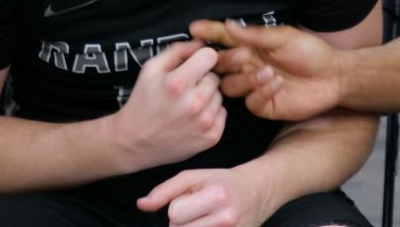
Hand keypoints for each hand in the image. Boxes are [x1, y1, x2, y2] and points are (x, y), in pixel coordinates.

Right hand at [113, 40, 226, 171]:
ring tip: (187, 105)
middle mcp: (194, 103)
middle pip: (215, 77)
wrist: (134, 143)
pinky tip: (193, 118)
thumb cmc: (143, 102)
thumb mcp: (151, 69)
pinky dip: (211, 113)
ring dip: (207, 97)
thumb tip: (202, 41)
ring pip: (219, 95)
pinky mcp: (211, 137)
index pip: (210, 56)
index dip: (201, 59)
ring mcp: (204, 123)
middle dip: (202, 80)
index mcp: (178, 83)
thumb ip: (178, 50)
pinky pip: (222, 113)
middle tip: (185, 90)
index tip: (194, 66)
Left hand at [137, 167, 274, 226]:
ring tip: (204, 221)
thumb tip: (141, 205)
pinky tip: (208, 226)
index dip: (179, 207)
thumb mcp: (196, 177)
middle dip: (183, 223)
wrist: (258, 192)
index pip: (175, 213)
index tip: (193, 200)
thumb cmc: (222, 182)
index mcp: (216, 196)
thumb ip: (166, 190)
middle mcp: (226, 218)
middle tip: (199, 212)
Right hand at [188, 20, 340, 120]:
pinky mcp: (264, 105)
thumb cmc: (311, 52)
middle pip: (221, 66)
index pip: (225, 39)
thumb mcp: (285, 38)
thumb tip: (228, 23)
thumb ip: (255, 34)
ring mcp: (254, 86)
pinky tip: (277, 84)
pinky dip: (261, 92)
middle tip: (242, 55)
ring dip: (247, 79)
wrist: (333, 77)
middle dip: (226, 60)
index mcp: (252, 47)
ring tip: (269, 72)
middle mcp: (248, 66)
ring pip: (231, 87)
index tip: (194, 28)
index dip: (209, 33)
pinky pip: (250, 102)